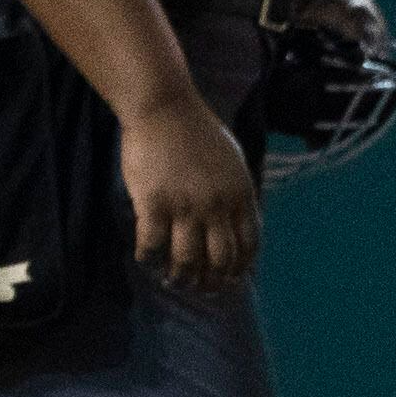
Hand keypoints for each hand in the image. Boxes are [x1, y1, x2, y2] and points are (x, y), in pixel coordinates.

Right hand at [122, 91, 264, 292]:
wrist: (164, 108)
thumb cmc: (196, 131)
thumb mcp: (233, 162)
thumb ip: (236, 194)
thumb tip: (237, 225)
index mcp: (241, 194)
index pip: (249, 244)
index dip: (239, 268)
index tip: (229, 279)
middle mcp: (217, 205)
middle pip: (220, 259)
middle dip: (212, 282)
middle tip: (200, 288)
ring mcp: (185, 206)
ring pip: (186, 260)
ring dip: (180, 278)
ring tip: (173, 280)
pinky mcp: (153, 204)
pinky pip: (152, 245)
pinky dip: (148, 258)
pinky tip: (146, 259)